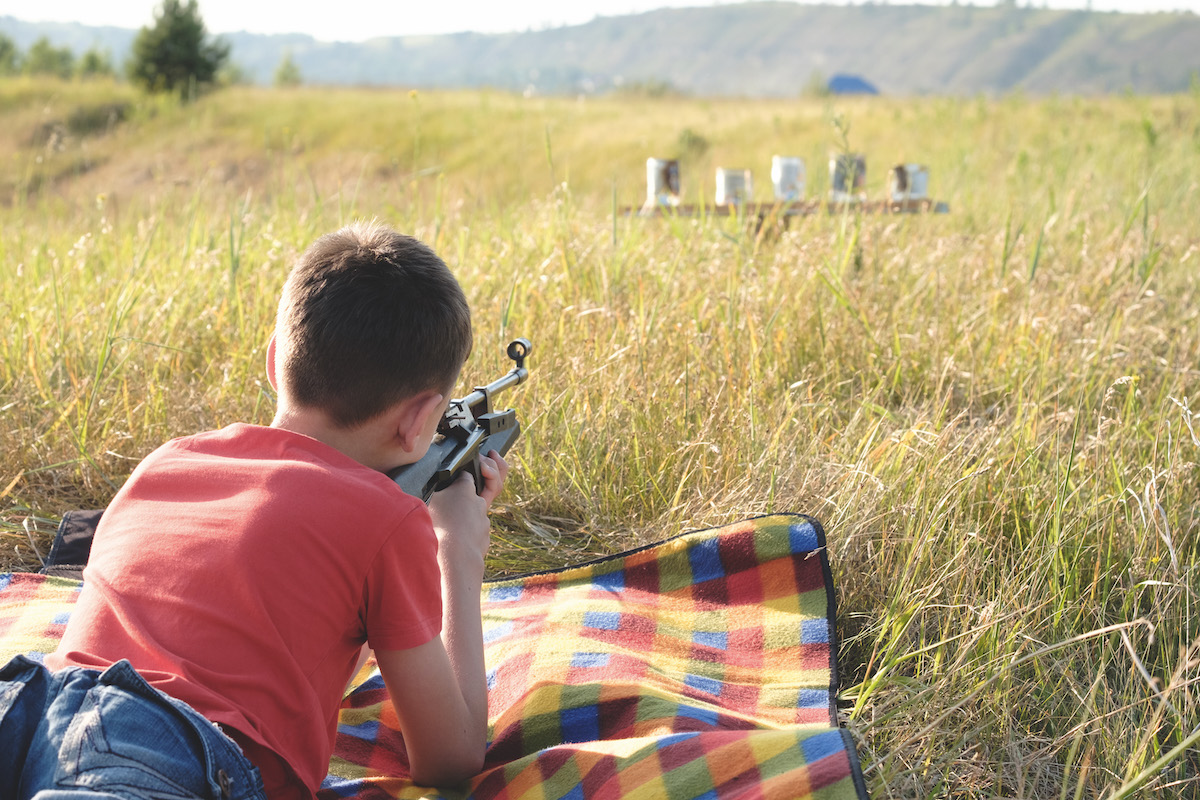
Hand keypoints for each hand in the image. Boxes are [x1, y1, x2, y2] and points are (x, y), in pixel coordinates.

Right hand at [427, 451, 507, 568]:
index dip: (458, 478)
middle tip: (447, 508)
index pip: (465, 476)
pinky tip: (453, 542)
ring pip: (473, 516)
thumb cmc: (439, 527)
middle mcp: (478, 502)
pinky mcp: (484, 538)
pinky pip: (475, 533)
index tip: (449, 486)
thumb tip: (414, 484)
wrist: (455, 558)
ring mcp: (483, 521)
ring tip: (445, 529)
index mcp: (465, 489)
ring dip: (462, 519)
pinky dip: (466, 535)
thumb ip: (428, 490)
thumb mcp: (427, 501)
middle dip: (462, 499)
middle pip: (472, 495)